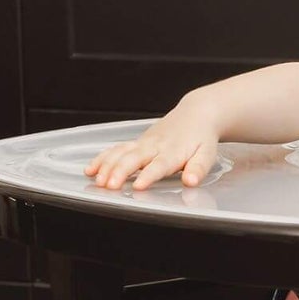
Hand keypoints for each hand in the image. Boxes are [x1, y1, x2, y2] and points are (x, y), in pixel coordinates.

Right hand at [84, 106, 220, 190]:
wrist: (196, 114)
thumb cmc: (201, 138)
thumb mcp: (207, 154)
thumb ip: (198, 168)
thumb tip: (191, 181)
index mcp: (172, 152)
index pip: (159, 165)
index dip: (148, 175)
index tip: (138, 185)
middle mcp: (154, 146)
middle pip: (133, 159)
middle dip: (119, 171)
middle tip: (109, 185)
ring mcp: (143, 143)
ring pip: (120, 153)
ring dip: (106, 166)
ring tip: (96, 180)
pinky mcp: (136, 143)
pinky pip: (116, 149)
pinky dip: (102, 158)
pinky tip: (90, 169)